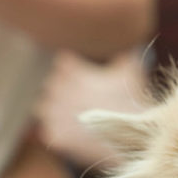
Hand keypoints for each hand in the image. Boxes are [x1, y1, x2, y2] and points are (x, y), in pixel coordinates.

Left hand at [38, 50, 147, 167]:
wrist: (132, 134)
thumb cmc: (131, 100)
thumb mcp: (132, 70)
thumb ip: (124, 54)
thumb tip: (128, 42)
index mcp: (71, 71)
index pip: (62, 63)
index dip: (74, 68)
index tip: (86, 75)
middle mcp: (56, 89)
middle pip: (52, 84)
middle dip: (65, 88)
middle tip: (85, 96)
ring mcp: (53, 113)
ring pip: (44, 106)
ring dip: (57, 108)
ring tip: (76, 114)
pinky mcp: (55, 134)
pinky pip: (49, 129)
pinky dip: (61, 130)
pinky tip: (77, 131)